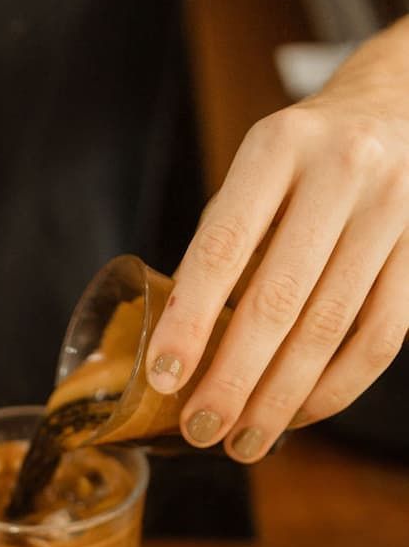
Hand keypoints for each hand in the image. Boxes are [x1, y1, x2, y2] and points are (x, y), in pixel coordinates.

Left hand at [146, 16, 408, 461]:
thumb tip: (180, 348)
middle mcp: (341, 172)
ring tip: (242, 442)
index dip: (190, 319)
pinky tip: (299, 415)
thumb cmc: (304, 157)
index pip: (224, 247)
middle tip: (200, 428)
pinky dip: (336, 387)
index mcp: (277, 148)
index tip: (162, 376)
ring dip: (281, 398)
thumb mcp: (254, 173)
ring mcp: (392, 209)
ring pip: (331, 328)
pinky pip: (381, 337)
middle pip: (279, 300)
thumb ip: (223, 246)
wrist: (399, 104)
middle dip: (234, 378)